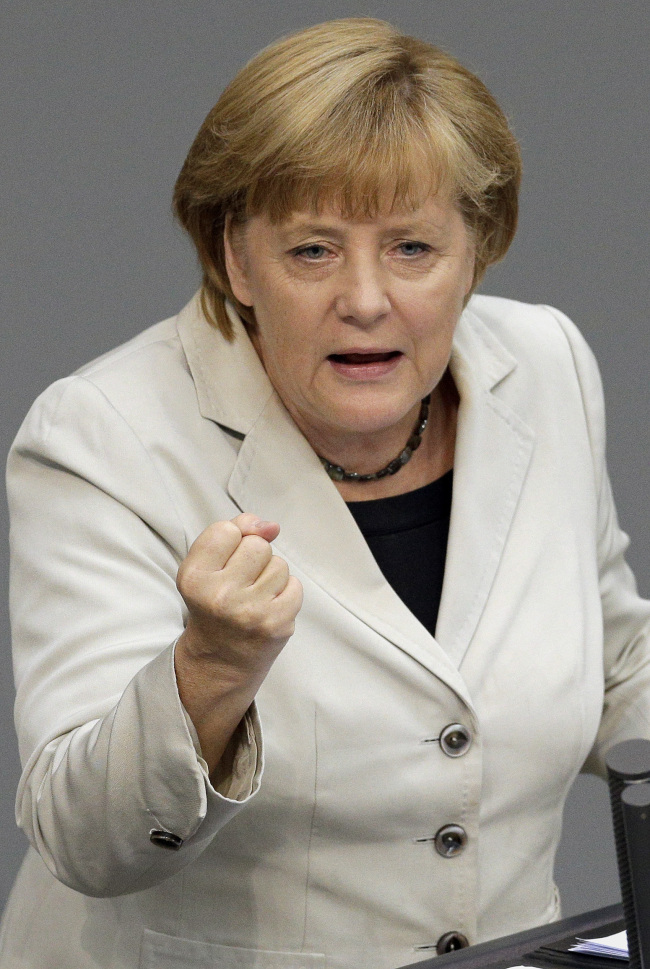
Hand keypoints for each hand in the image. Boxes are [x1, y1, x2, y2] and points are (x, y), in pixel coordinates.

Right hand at [176, 513, 302, 684]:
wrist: (220, 658)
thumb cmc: (215, 601)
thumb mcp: (207, 564)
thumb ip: (235, 531)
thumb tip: (272, 527)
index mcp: (194, 577)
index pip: (227, 530)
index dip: (231, 542)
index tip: (223, 564)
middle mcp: (219, 596)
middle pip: (257, 545)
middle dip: (254, 558)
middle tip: (240, 584)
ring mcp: (249, 612)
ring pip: (279, 564)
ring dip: (271, 576)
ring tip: (254, 596)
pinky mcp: (276, 624)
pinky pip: (295, 585)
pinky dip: (286, 593)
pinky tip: (268, 607)